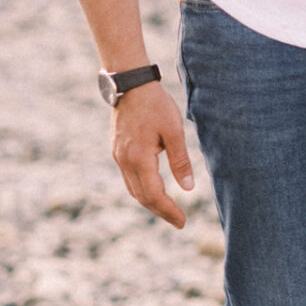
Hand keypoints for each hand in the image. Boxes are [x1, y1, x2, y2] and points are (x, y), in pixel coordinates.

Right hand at [112, 80, 193, 227]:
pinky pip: (129, 178)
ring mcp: (118, 156)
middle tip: (179, 221)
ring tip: (168, 209)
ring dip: (150, 202)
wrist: (130, 84)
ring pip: (133, 189)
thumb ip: (180, 161)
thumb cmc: (155, 105)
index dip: (169, 210)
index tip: (182, 222)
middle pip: (142, 197)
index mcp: (139, 158)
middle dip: (160, 211)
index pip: (154, 195)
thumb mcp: (174, 131)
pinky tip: (154, 190)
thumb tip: (188, 189)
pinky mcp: (117, 150)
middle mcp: (124, 161)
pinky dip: (142, 189)